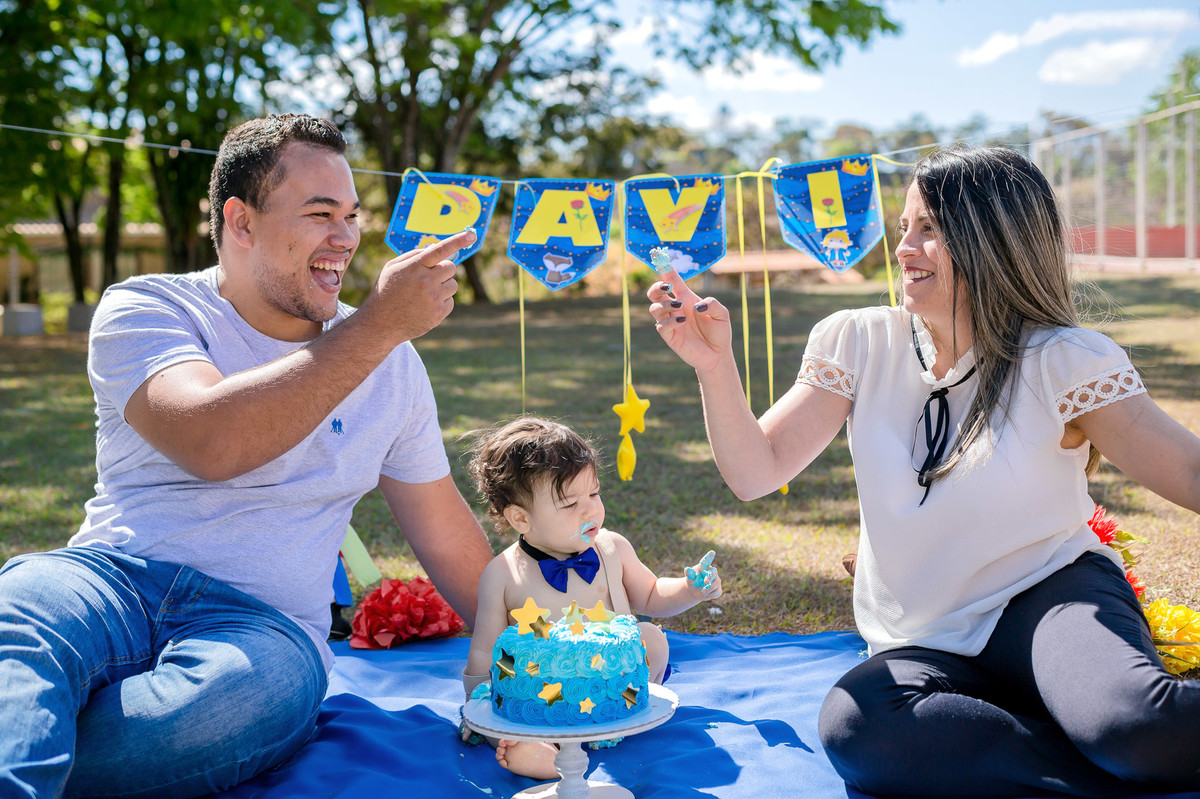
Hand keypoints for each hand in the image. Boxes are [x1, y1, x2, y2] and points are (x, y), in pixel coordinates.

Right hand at [359, 229, 475, 343]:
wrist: (380, 323)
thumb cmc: (386, 291)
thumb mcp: (392, 268)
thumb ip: (414, 256)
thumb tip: (436, 247)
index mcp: (414, 267)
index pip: (440, 250)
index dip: (457, 241)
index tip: (471, 235)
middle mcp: (426, 281)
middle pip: (451, 267)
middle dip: (443, 270)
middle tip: (429, 277)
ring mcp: (434, 298)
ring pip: (453, 284)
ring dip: (443, 286)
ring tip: (425, 294)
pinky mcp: (439, 313)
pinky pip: (451, 301)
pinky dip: (442, 302)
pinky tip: (426, 306)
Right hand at [646, 267, 731, 373]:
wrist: (718, 355)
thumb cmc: (719, 332)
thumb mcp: (722, 314)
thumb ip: (712, 305)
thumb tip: (696, 307)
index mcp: (686, 299)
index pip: (672, 280)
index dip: (664, 268)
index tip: (657, 256)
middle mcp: (675, 308)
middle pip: (655, 293)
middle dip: (656, 287)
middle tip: (668, 287)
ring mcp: (671, 322)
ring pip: (654, 308)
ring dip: (664, 304)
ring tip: (679, 307)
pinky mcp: (670, 336)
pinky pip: (661, 325)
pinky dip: (670, 321)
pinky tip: (682, 321)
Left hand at [685, 550, 721, 598]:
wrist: (695, 592)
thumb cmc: (692, 581)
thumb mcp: (689, 578)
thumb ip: (689, 574)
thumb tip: (686, 569)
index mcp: (704, 567)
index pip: (706, 561)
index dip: (709, 556)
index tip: (712, 552)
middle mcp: (712, 572)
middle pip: (714, 572)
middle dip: (710, 576)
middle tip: (705, 581)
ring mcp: (717, 580)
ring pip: (715, 584)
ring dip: (707, 589)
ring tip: (702, 591)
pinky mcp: (719, 589)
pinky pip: (716, 592)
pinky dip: (710, 595)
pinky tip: (706, 593)